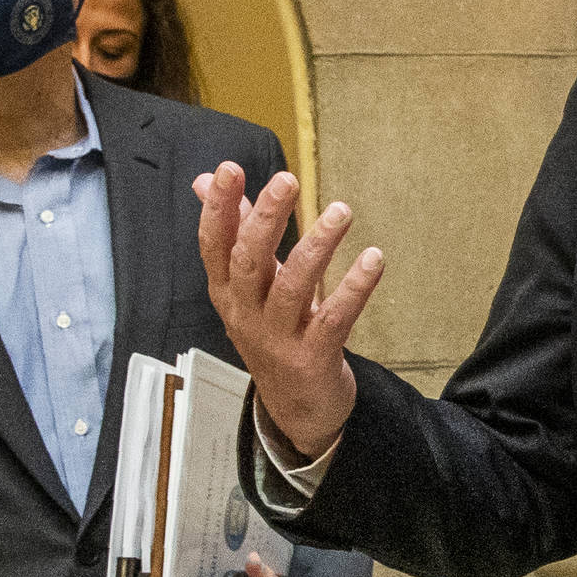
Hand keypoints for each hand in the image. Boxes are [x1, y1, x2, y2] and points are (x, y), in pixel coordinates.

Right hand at [194, 164, 383, 458]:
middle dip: (265, 219)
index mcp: (227, 292)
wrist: (297, 408)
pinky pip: (334, 318)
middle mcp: (246, 314)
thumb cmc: (272, 332)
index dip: (217, 207)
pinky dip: (354, 287)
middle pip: (249, 262)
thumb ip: (231, 231)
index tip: (229, 168)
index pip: (213, 245)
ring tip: (342, 211)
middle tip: (287, 181)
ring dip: (317, 246)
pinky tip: (374, 259)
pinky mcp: (313, 358)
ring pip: (293, 287)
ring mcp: (278, 339)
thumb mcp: (246, 285)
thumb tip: (202, 180)